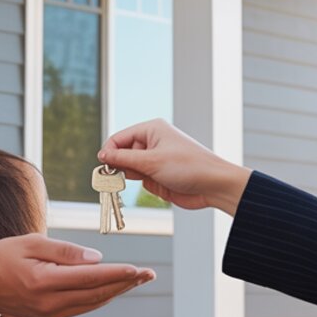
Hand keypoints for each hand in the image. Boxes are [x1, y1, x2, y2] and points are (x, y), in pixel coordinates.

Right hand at [0, 234, 154, 316]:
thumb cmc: (3, 256)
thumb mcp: (31, 242)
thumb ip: (65, 251)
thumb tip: (98, 258)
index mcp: (43, 281)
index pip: (90, 277)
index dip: (118, 274)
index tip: (139, 269)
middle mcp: (48, 303)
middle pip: (96, 294)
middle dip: (125, 284)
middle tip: (148, 274)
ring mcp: (48, 314)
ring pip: (91, 303)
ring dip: (115, 292)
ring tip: (136, 280)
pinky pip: (80, 307)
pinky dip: (99, 297)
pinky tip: (110, 288)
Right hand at [98, 119, 252, 215]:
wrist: (214, 186)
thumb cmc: (189, 166)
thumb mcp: (151, 161)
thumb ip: (123, 159)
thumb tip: (102, 156)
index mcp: (151, 130)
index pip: (119, 138)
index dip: (109, 151)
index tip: (103, 167)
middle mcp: (152, 142)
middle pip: (122, 152)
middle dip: (118, 165)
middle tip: (114, 178)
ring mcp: (154, 160)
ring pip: (130, 167)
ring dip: (130, 176)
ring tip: (142, 179)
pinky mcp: (158, 175)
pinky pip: (140, 179)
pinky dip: (142, 184)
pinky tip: (155, 185)